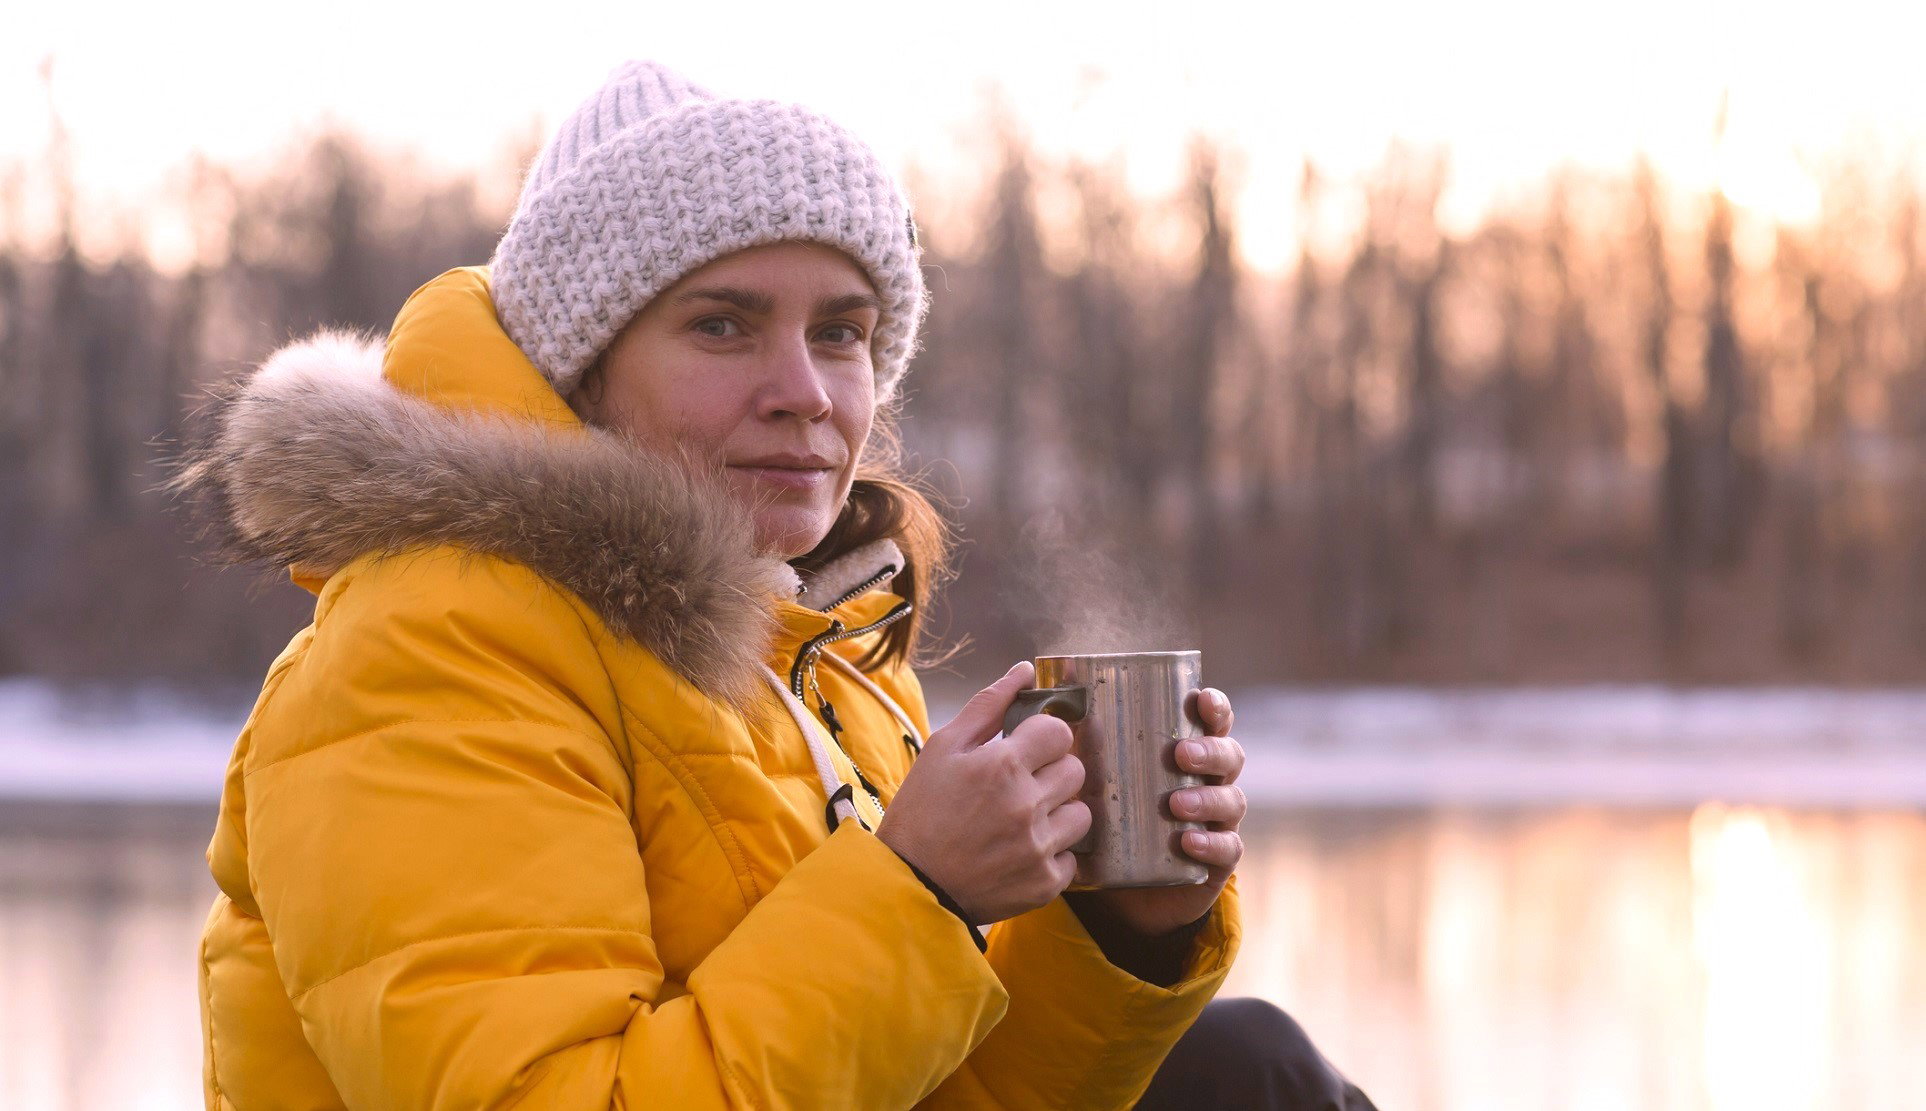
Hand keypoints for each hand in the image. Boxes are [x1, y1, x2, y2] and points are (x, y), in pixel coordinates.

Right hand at [876, 661, 1090, 923]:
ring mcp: (1039, 846)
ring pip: (1081, 814)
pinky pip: (1072, 857)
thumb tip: (1024, 672)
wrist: (909, 886)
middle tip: (1020, 786)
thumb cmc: (921, 813)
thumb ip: (988, 705)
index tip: (1025, 750)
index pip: (1058, 731)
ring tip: (1024, 821)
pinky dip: (1052, 854)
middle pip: (1075, 770)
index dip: (1042, 737)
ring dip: (1058, 813)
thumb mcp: (942, 749)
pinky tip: (1021, 853)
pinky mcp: (1045, 883)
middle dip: (1051, 772)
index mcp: (1002, 764)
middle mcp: (1027, 804)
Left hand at [1085, 687, 1245, 936]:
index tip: (1200, 701)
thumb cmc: (1110, 824)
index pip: (1211, 721)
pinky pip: (1228, 849)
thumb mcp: (1093, 784)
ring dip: (1206, 798)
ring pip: (1231, 800)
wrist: (1124, 894)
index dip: (1214, 707)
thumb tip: (1040, 707)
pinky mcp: (1218, 860)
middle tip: (1180, 754)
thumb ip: (1077, 751)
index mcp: (1184, 753)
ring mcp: (1217, 821)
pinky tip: (1187, 842)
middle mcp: (1208, 781)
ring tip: (1176, 803)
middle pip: (1229, 755)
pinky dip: (1211, 843)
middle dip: (1209, 750)